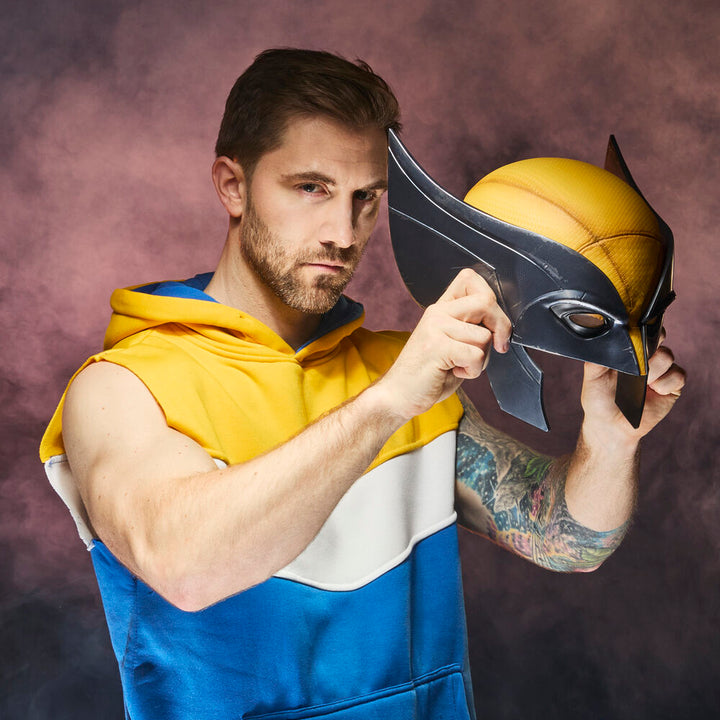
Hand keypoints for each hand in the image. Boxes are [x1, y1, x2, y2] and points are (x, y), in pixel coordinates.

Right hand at [375, 269, 511, 421]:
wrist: (399, 394)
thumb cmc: (428, 373)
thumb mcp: (452, 342)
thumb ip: (471, 327)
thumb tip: (502, 323)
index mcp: (441, 308)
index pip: (470, 279)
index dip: (490, 298)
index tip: (493, 324)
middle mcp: (437, 313)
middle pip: (486, 301)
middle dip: (501, 327)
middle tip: (497, 346)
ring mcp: (435, 328)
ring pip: (484, 335)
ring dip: (482, 358)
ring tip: (460, 365)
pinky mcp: (437, 347)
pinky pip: (476, 355)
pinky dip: (473, 371)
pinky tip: (455, 372)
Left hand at [580, 330, 685, 447]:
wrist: (610, 425)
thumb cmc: (599, 398)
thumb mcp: (592, 375)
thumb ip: (599, 356)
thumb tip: (602, 339)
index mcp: (629, 351)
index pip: (642, 329)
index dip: (643, 327)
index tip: (637, 333)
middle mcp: (647, 357)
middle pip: (660, 336)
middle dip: (651, 344)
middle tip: (640, 357)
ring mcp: (660, 371)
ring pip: (667, 356)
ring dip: (652, 370)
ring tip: (639, 383)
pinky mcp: (672, 386)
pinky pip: (677, 375)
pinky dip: (664, 383)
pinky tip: (653, 392)